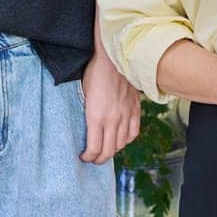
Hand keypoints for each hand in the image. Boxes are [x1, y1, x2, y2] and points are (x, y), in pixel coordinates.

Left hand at [80, 31, 139, 163]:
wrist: (113, 57)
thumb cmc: (93, 73)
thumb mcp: (82, 95)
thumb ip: (86, 114)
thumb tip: (84, 129)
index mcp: (96, 117)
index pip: (94, 148)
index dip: (88, 157)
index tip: (83, 157)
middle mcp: (112, 120)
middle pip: (108, 151)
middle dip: (99, 159)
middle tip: (93, 159)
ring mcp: (125, 115)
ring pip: (122, 144)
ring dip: (113, 150)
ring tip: (105, 150)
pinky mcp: (134, 109)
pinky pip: (133, 133)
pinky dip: (127, 140)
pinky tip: (121, 139)